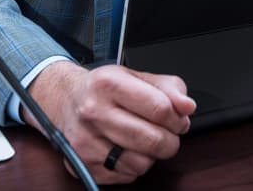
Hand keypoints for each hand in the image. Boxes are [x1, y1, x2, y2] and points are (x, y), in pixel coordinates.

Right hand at [27, 62, 194, 183]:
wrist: (64, 99)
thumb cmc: (104, 89)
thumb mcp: (137, 76)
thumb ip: (169, 88)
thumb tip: (187, 107)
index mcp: (108, 84)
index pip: (160, 109)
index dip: (178, 118)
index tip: (178, 120)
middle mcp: (93, 112)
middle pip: (153, 140)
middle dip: (170, 141)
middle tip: (167, 134)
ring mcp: (85, 141)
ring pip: (141, 163)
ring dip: (150, 155)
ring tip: (143, 140)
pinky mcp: (83, 164)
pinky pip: (126, 175)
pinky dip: (133, 166)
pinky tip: (125, 149)